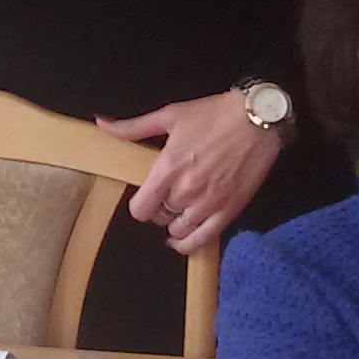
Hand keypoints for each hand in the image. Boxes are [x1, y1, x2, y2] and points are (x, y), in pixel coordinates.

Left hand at [99, 94, 283, 252]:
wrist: (257, 118)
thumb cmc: (213, 114)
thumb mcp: (169, 115)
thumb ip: (133, 127)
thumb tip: (101, 125)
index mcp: (168, 168)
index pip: (141, 208)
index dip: (139, 206)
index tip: (144, 199)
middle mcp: (186, 190)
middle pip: (160, 217)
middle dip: (160, 209)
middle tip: (166, 197)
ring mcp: (209, 203)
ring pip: (180, 230)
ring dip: (175, 224)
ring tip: (178, 212)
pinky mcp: (230, 210)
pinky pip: (204, 239)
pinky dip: (190, 244)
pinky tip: (183, 241)